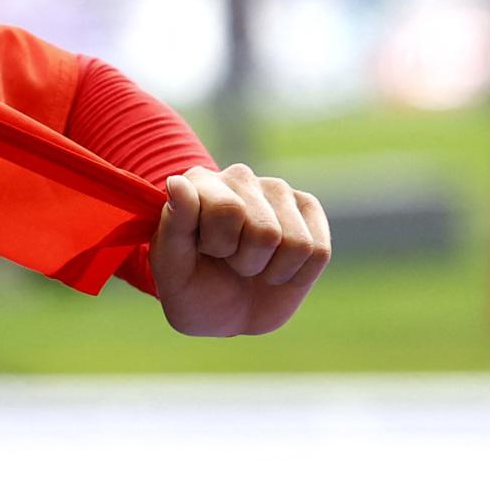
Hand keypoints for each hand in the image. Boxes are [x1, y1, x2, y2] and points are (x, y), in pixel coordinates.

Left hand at [151, 163, 329, 337]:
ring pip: (295, 243)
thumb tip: (177, 181)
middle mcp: (240, 177)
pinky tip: (275, 267)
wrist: (226, 312)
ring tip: (250, 265)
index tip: (201, 251)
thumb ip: (173, 226)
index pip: (228, 210)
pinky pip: (317, 251)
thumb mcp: (171, 269)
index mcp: (199, 183)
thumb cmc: (193, 290)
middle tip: (227, 262)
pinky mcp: (308, 210)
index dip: (218, 245)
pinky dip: (295, 274)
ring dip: (270, 269)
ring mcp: (278, 191)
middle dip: (244, 262)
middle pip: (265, 232)